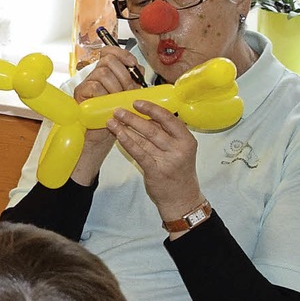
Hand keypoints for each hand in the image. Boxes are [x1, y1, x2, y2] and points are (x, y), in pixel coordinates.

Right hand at [70, 48, 144, 184]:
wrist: (101, 136)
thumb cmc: (113, 117)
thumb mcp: (128, 97)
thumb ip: (133, 82)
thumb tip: (141, 69)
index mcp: (107, 72)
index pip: (110, 51)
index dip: (122, 53)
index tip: (132, 64)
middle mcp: (95, 75)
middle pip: (108, 60)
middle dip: (122, 75)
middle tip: (126, 90)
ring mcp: (86, 83)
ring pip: (102, 73)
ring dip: (115, 86)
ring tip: (116, 100)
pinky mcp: (80, 93)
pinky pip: (94, 86)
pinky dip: (104, 95)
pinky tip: (107, 104)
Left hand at [105, 99, 203, 223]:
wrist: (181, 198)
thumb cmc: (178, 172)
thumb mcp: (180, 151)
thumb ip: (167, 135)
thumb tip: (146, 116)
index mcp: (187, 140)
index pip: (169, 118)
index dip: (152, 109)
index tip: (137, 102)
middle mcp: (179, 149)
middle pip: (153, 128)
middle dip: (133, 118)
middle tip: (119, 110)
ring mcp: (168, 160)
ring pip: (144, 140)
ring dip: (126, 128)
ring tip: (113, 121)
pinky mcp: (156, 171)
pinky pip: (139, 153)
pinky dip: (128, 142)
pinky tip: (118, 135)